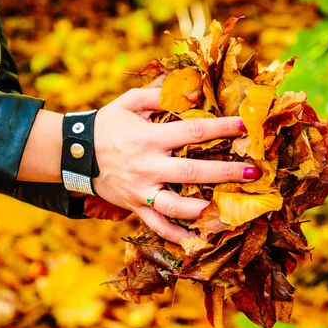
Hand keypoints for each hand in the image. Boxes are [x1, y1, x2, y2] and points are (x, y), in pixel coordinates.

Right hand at [93, 88, 259, 242]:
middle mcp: (148, 166)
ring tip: (228, 212)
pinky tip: (196, 241)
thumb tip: (190, 86)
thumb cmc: (106, 125)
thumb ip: (158, 95)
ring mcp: (142, 190)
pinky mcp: (135, 206)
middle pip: (192, 172)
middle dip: (225, 172)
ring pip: (176, 206)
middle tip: (253, 173)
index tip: (243, 125)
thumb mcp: (128, 103)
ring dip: (204, 210)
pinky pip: (157, 225)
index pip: (191, 132)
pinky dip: (175, 236)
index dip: (219, 128)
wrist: (74, 153)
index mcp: (149, 138)